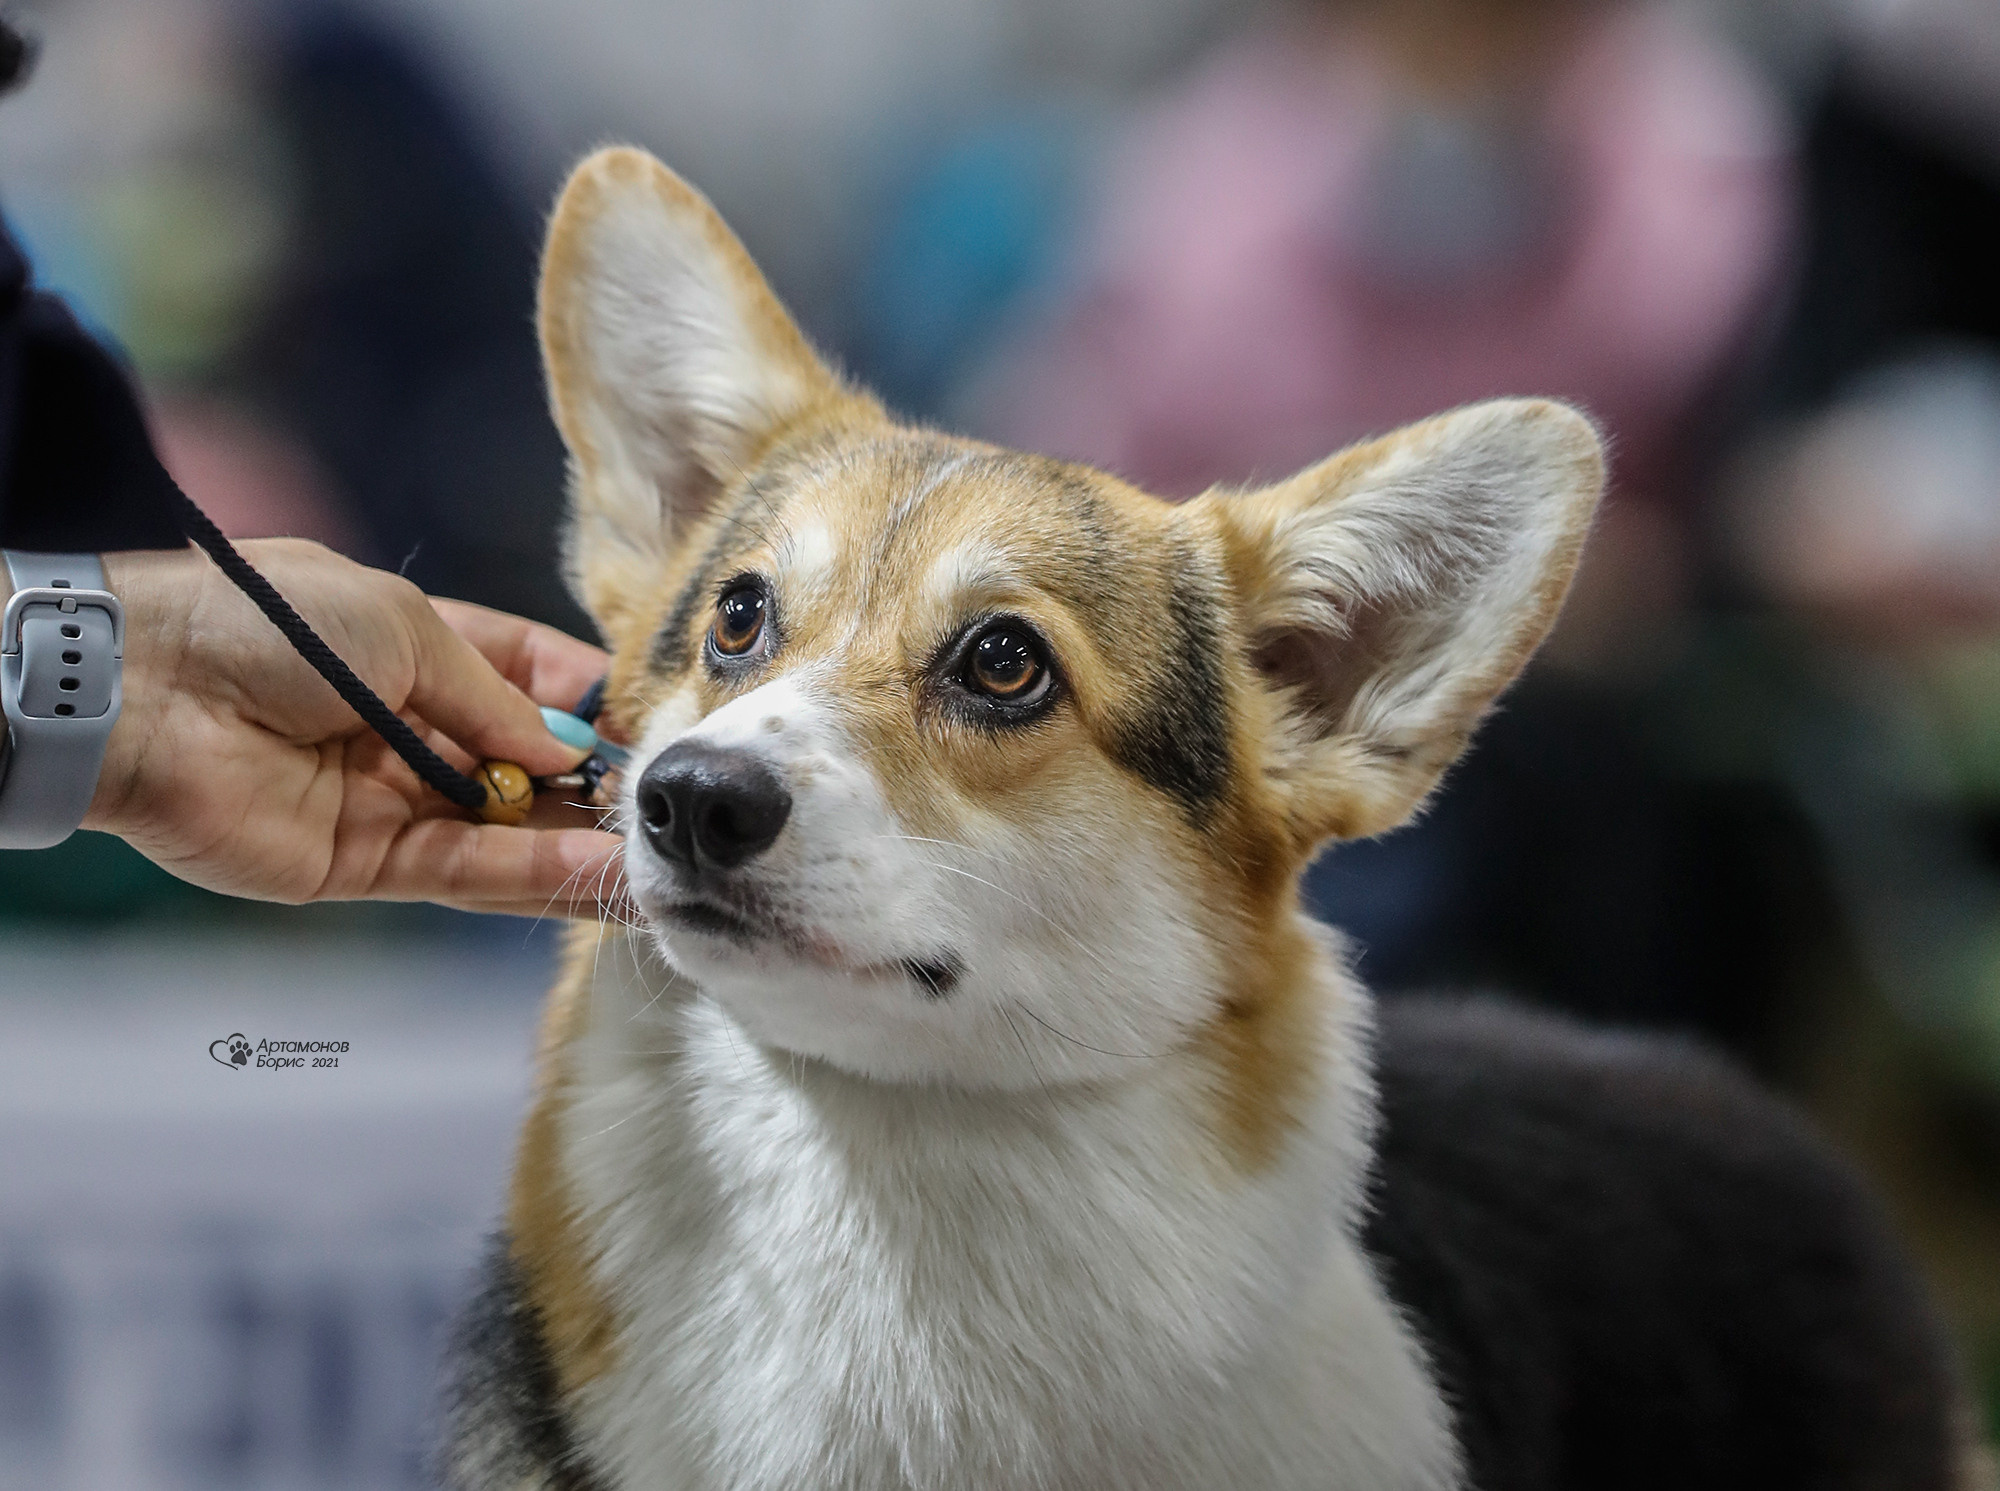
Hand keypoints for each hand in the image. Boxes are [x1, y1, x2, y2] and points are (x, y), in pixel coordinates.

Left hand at [85, 540, 627, 917]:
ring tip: (658, 859)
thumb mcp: (403, 624)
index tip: (652, 725)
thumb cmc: (269, 625)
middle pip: (525, 766)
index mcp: (418, 650)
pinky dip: (531, 877)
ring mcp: (390, 802)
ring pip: (505, 833)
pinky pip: (463, 876)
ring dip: (579, 846)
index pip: (527, 680)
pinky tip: (598, 875)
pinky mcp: (362, 867)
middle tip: (666, 805)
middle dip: (593, 784)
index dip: (589, 702)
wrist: (146, 691)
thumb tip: (562, 749)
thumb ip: (491, 696)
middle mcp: (412, 730)